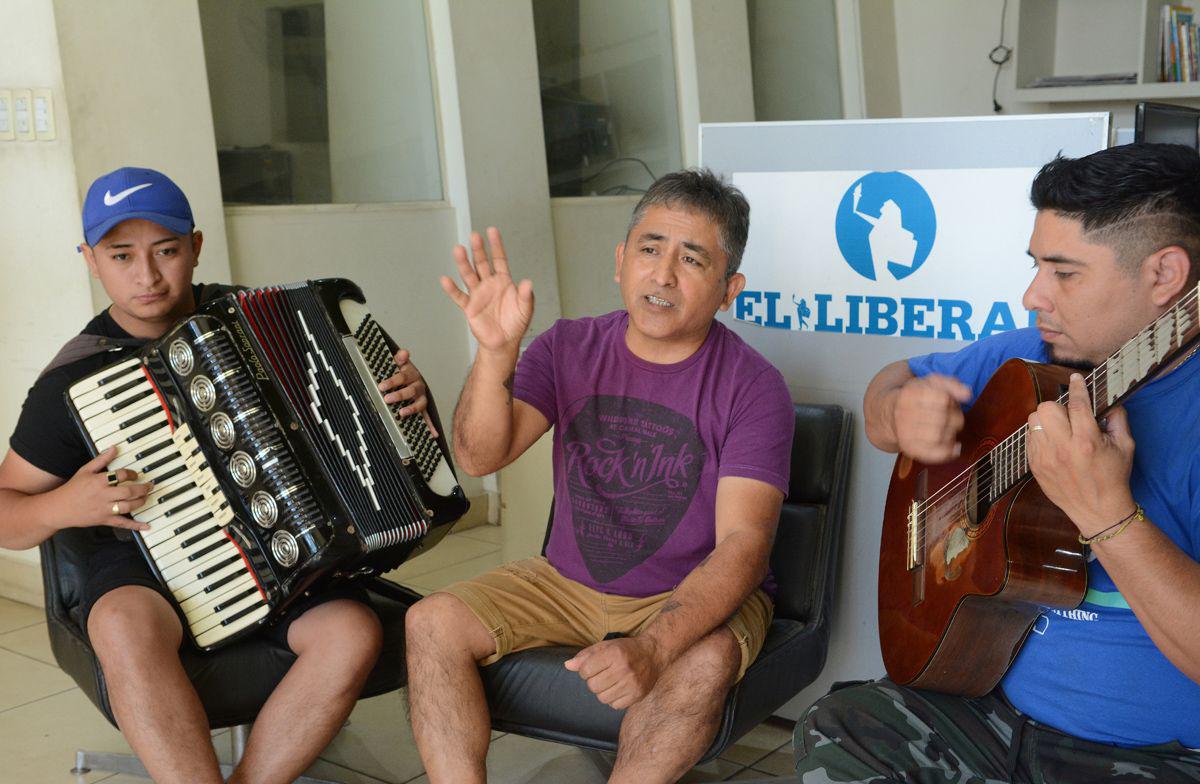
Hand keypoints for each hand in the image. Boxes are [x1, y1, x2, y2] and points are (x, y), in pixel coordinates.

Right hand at [52, 447, 152, 531]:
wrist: (58, 508)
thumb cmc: (72, 489)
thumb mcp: (85, 470)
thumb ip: (101, 460)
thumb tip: (114, 448)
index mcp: (99, 481)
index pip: (121, 475)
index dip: (132, 474)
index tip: (135, 475)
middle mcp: (103, 495)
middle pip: (128, 492)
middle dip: (142, 488)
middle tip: (150, 486)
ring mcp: (104, 509)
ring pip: (128, 506)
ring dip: (141, 502)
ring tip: (146, 497)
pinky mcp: (104, 520)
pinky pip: (122, 523)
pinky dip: (135, 525)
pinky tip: (146, 526)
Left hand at [378, 348, 437, 437]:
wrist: (412, 377)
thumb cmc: (403, 371)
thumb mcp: (400, 363)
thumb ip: (399, 358)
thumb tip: (403, 352)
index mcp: (412, 375)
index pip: (402, 377)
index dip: (392, 381)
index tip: (381, 386)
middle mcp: (418, 386)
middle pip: (410, 391)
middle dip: (399, 395)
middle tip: (387, 399)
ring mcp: (421, 398)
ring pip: (419, 404)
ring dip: (412, 409)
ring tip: (402, 413)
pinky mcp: (423, 407)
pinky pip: (427, 417)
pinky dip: (431, 426)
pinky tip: (434, 434)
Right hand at [440, 227, 533, 357]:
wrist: (504, 342)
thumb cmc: (516, 323)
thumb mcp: (526, 308)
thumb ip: (526, 295)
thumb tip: (528, 282)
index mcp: (503, 281)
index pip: (499, 259)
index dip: (496, 245)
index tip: (492, 231)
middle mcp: (489, 284)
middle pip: (482, 263)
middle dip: (478, 250)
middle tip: (474, 236)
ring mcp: (478, 294)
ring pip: (469, 275)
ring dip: (463, 263)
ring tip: (458, 250)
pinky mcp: (470, 307)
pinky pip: (459, 297)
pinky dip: (452, 289)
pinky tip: (446, 280)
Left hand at [564, 637, 665, 709]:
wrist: (653, 654)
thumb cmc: (626, 649)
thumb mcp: (605, 646)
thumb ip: (585, 655)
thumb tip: (568, 665)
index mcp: (614, 654)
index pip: (585, 670)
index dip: (585, 670)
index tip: (592, 667)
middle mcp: (623, 669)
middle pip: (593, 686)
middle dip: (593, 681)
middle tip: (603, 674)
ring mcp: (631, 684)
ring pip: (602, 698)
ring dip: (603, 691)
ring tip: (611, 682)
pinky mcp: (637, 695)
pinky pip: (614, 705)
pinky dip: (613, 699)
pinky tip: (619, 688)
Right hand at [891, 374, 971, 462]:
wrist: (891, 413)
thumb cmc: (916, 397)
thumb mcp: (932, 382)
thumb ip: (952, 384)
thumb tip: (967, 395)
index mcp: (911, 394)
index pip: (942, 399)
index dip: (951, 401)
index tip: (948, 402)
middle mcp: (904, 413)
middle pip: (942, 419)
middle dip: (954, 418)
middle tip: (950, 417)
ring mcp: (905, 433)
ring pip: (938, 437)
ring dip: (950, 433)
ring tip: (948, 429)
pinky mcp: (909, 448)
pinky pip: (932, 454)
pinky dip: (947, 452)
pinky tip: (954, 447)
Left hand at [1026, 373, 1136, 537]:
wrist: (1097, 510)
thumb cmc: (1114, 477)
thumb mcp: (1125, 447)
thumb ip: (1118, 419)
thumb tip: (1107, 401)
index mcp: (1087, 442)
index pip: (1077, 405)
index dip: (1077, 388)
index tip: (1075, 379)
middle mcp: (1062, 448)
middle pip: (1045, 408)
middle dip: (1058, 407)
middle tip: (1069, 416)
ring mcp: (1044, 457)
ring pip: (1032, 421)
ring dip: (1046, 420)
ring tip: (1060, 430)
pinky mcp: (1034, 465)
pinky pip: (1028, 437)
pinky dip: (1039, 434)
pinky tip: (1053, 443)